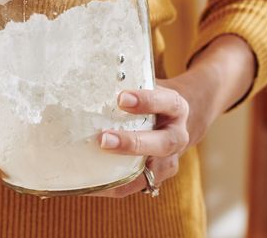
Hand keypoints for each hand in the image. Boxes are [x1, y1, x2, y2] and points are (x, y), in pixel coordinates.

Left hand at [90, 77, 207, 198]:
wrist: (174, 121)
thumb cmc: (152, 100)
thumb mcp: (148, 86)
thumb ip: (129, 84)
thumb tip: (89, 81)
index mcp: (176, 108)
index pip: (166, 103)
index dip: (146, 101)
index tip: (121, 98)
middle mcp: (177, 136)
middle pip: (162, 143)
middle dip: (133, 143)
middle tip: (104, 138)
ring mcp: (169, 160)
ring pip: (152, 171)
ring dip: (123, 171)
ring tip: (95, 168)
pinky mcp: (156, 177)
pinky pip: (136, 186)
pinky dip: (114, 186)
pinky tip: (91, 183)